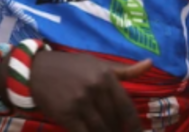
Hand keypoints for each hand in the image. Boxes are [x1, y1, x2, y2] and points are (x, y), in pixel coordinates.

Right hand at [31, 50, 150, 131]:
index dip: (134, 126)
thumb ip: (125, 70)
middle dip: (117, 131)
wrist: (37, 70)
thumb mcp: (98, 63)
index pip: (126, 107)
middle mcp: (95, 88)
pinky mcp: (66, 115)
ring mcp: (80, 103)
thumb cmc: (71, 66)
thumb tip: (150, 64)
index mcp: (106, 76)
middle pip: (114, 121)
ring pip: (101, 129)